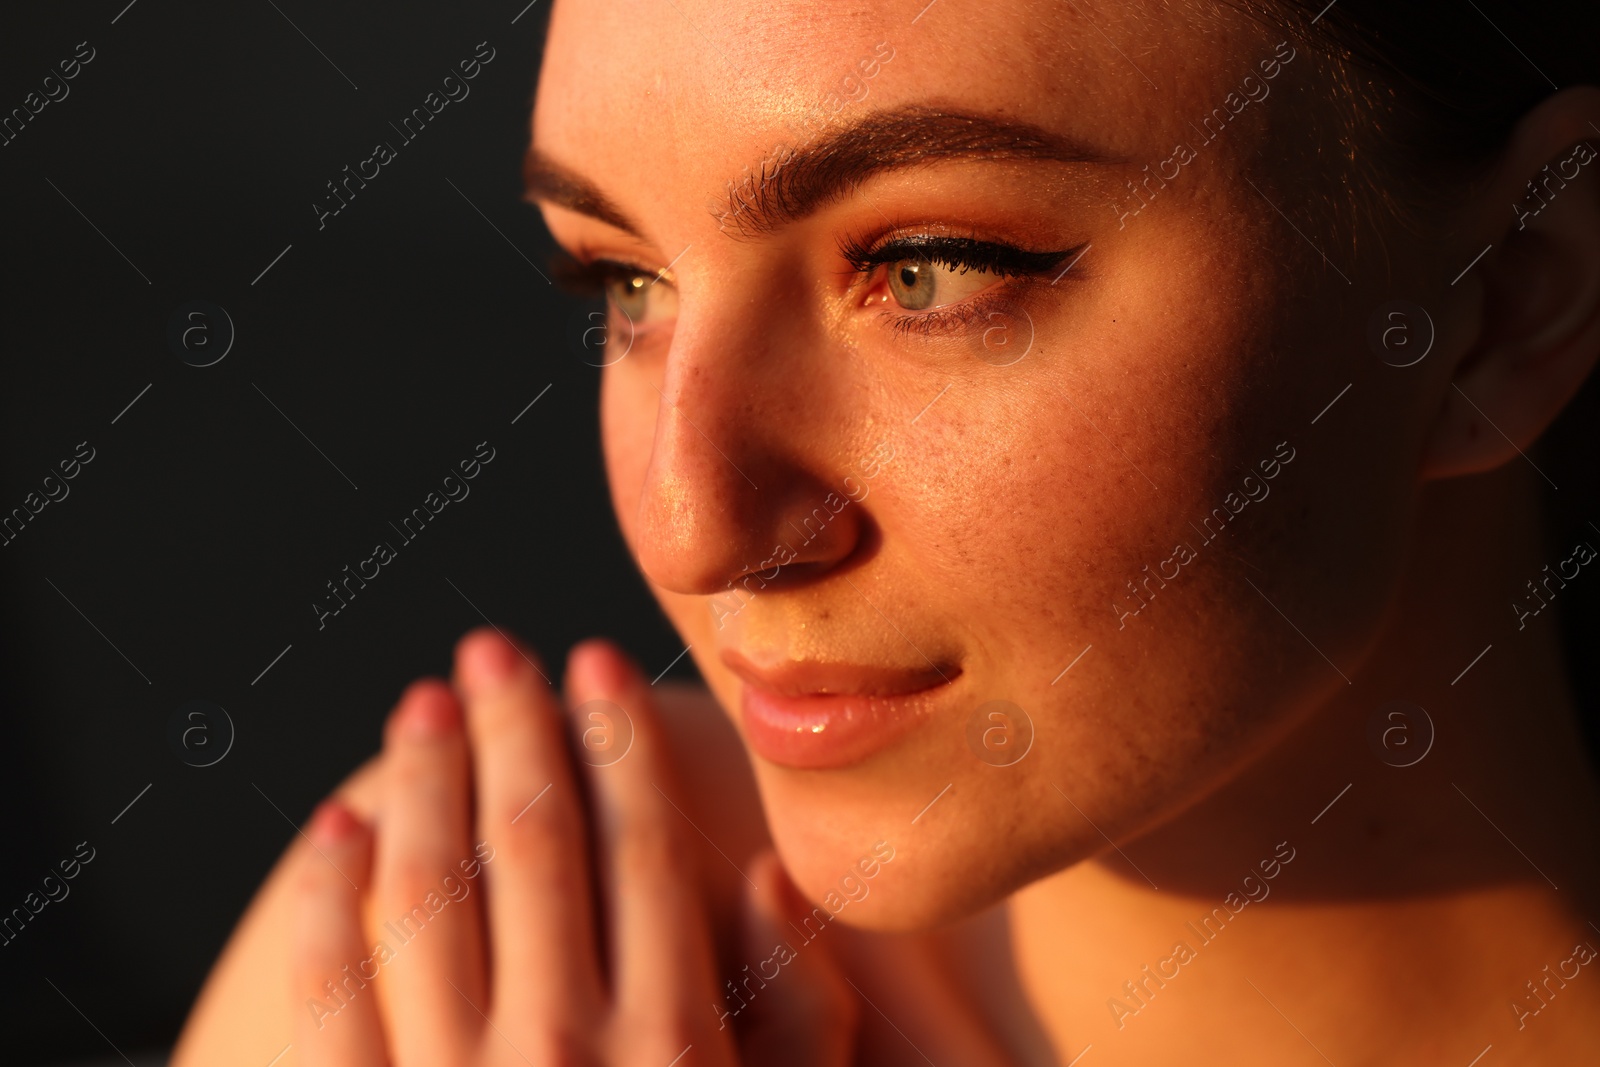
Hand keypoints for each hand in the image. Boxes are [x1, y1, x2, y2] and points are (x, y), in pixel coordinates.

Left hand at [288, 629, 858, 1065]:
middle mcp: (567, 1051)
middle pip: (531, 846)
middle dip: (515, 730)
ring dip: (424, 782)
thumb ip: (796, 1017)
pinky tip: (335, 832)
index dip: (618, 745)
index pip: (640, 850)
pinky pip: (332, 996)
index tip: (599, 668)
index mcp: (676, 1044)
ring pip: (430, 891)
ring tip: (422, 704)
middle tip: (495, 649)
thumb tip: (768, 874)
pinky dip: (326, 904)